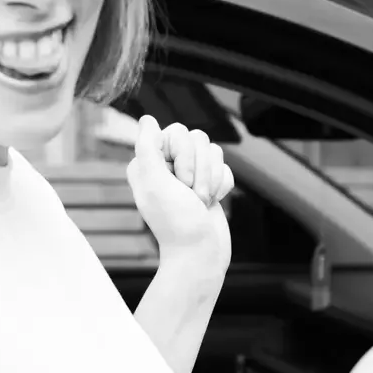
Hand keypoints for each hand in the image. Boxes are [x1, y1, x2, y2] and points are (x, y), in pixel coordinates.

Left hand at [125, 115, 233, 264]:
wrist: (201, 253)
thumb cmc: (176, 222)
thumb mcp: (155, 183)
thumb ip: (147, 147)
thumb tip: (147, 119)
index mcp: (148, 162)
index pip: (176, 132)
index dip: (183, 155)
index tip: (178, 181)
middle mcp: (167, 164)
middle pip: (198, 138)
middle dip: (200, 169)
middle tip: (190, 195)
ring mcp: (190, 173)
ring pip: (214, 151)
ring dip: (211, 179)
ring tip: (201, 201)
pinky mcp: (209, 182)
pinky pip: (225, 167)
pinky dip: (222, 186)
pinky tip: (211, 203)